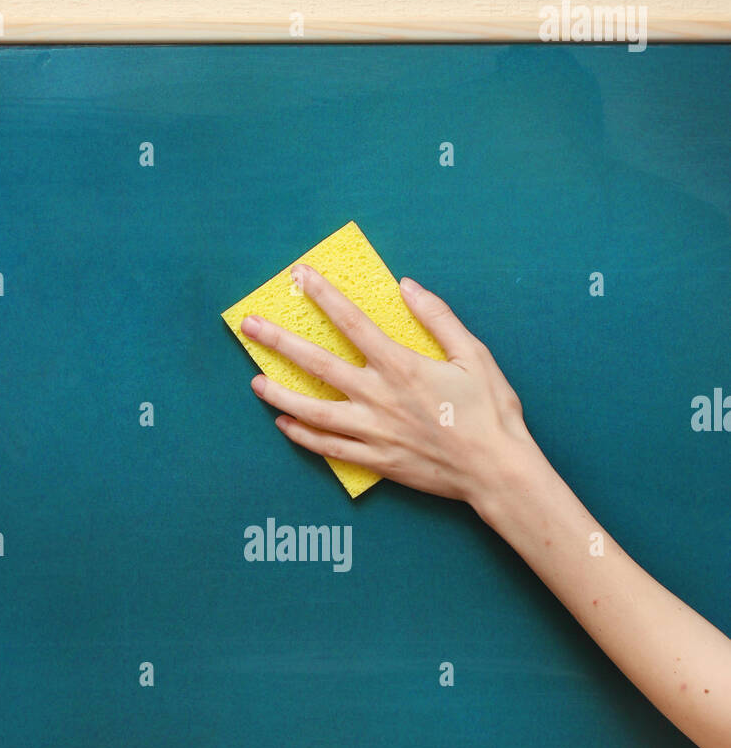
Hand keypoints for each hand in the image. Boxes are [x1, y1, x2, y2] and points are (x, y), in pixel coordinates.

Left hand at [241, 264, 533, 510]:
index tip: (300, 276)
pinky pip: (328, 448)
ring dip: (279, 394)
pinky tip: (285, 424)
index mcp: (401, 366)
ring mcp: (372, 432)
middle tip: (250, 326)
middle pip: (317, 365)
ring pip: (312, 412)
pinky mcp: (375, 461)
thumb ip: (438, 318)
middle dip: (279, 341)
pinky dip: (303, 436)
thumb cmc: (490, 412)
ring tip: (256, 382)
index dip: (323, 296)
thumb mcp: (473, 355)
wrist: (496, 471)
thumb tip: (408, 286)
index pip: (351, 323)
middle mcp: (378, 398)